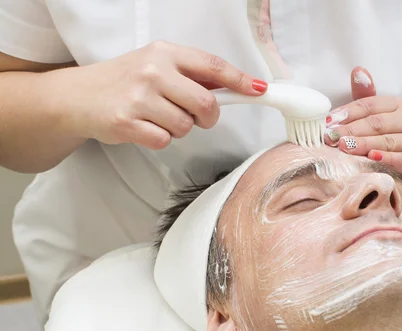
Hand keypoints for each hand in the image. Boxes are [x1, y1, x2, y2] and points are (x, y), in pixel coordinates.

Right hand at [50, 41, 267, 149]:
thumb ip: (191, 75)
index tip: (259, 90)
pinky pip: (164, 140)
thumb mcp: (156, 65)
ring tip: (158, 118)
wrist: (77, 96)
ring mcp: (139, 96)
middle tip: (195, 117)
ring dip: (179, 129)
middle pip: (206, 104)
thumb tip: (234, 87)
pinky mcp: (126, 122)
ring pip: (186, 126)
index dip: (240, 80)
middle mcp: (153, 71)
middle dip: (207, 117)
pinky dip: (160, 139)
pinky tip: (144, 127)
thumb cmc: (125, 81)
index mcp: (165, 53)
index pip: (213, 66)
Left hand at [325, 67, 401, 191]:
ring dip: (364, 144)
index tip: (327, 123)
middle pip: (377, 123)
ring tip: (345, 148)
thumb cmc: (391, 139)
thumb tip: (357, 71)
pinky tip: (371, 158)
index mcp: (398, 104)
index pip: (369, 105)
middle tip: (332, 138)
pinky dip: (386, 158)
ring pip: (388, 140)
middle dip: (351, 130)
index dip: (347, 113)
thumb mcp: (376, 118)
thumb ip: (364, 98)